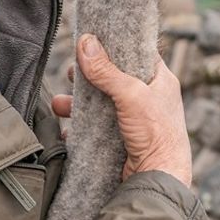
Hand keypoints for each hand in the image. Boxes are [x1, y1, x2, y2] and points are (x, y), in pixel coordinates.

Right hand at [68, 34, 191, 186]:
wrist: (159, 178)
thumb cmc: (157, 133)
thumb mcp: (131, 95)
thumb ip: (106, 71)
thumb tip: (86, 43)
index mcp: (160, 80)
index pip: (137, 54)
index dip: (115, 46)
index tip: (92, 40)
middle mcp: (149, 98)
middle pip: (113, 79)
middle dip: (89, 77)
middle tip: (71, 73)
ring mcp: (135, 120)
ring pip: (101, 105)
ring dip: (78, 104)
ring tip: (59, 105)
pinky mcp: (123, 140)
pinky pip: (97, 128)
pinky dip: (81, 127)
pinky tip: (67, 129)